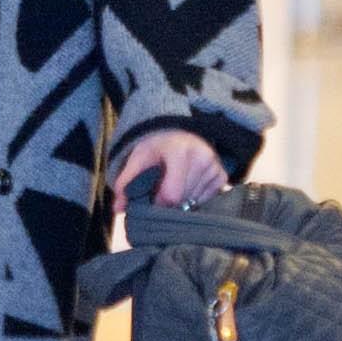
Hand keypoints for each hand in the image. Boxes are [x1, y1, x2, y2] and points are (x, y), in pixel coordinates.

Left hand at [109, 130, 228, 215]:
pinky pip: (206, 200)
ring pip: (194, 202)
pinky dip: (194, 198)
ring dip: (182, 201)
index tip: (153, 197)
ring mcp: (215, 166)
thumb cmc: (156, 148)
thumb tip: (118, 208)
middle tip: (162, 190)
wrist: (177, 132)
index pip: (171, 195)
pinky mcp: (222, 175)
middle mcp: (202, 157)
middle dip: (170, 202)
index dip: (158, 203)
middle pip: (183, 200)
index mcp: (179, 151)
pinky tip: (188, 185)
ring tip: (175, 184)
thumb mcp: (137, 159)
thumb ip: (126, 182)